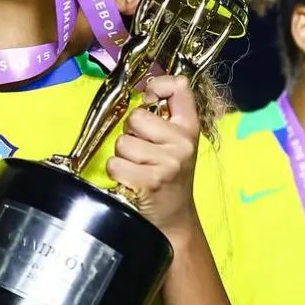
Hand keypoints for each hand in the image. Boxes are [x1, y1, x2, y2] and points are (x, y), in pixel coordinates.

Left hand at [105, 74, 198, 238]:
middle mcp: (182, 143)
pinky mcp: (149, 181)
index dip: (158, 85)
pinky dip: (117, 172)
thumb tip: (145, 87)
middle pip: (136, 117)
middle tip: (143, 152)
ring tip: (138, 168)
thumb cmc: (169, 175)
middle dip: (131, 133)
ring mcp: (168, 162)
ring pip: (122, 142)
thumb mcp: (176, 143)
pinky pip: (115, 163)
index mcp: (189, 128)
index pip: (179, 87)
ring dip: (123, 156)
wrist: (174, 219)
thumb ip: (165, 116)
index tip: (150, 97)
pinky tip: (131, 181)